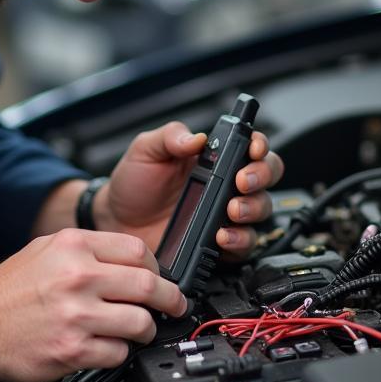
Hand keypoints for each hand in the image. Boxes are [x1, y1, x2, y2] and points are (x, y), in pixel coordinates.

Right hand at [0, 228, 187, 381]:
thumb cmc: (8, 290)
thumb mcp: (46, 249)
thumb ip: (90, 251)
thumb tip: (134, 261)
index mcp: (73, 247)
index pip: (139, 251)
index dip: (157, 267)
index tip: (160, 279)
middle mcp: (77, 277)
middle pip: (148, 286)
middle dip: (170, 299)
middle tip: (174, 306)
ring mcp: (76, 315)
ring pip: (140, 323)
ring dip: (147, 330)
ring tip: (139, 330)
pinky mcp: (72, 351)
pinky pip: (118, 353)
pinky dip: (120, 353)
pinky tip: (109, 347)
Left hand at [97, 121, 284, 258]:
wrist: (116, 222)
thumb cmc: (133, 184)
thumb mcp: (146, 150)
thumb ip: (170, 137)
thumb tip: (197, 137)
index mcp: (213, 159)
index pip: (250, 146)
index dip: (259, 145)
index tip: (253, 149)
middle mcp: (225, 185)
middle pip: (265, 177)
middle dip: (261, 176)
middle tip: (242, 181)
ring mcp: (224, 215)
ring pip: (259, 210)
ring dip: (252, 209)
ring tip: (231, 211)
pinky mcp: (219, 243)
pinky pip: (243, 244)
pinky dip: (238, 240)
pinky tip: (221, 236)